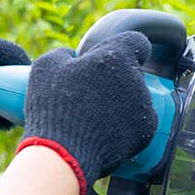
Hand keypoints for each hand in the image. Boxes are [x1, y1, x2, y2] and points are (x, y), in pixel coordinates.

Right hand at [17, 31, 157, 194]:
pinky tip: (108, 132)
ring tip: (97, 119)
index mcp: (116, 56)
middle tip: (93, 96)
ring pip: (138, 99)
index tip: (115, 58)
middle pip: (133, 74)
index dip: (126, 48)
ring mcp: (145, 107)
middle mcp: (136, 79)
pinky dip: (129, 126)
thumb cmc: (53, 106)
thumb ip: (66, 54)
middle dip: (118, 81)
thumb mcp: (47, 66)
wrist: (65, 152)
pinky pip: (142, 123)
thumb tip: (75, 58)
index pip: (137, 42)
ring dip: (123, 104)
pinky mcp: (147, 132)